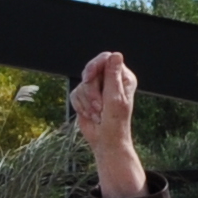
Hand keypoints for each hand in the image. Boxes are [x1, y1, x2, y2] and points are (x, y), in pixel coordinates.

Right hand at [70, 51, 142, 195]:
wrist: (105, 142)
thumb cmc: (115, 123)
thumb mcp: (115, 98)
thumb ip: (113, 76)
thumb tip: (115, 55)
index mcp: (123, 77)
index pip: (106, 58)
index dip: (94, 65)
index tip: (88, 77)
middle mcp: (110, 80)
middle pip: (91, 70)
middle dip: (91, 90)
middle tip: (99, 105)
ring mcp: (97, 89)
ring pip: (82, 84)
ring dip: (87, 102)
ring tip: (97, 113)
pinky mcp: (85, 98)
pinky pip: (75, 94)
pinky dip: (80, 106)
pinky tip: (90, 115)